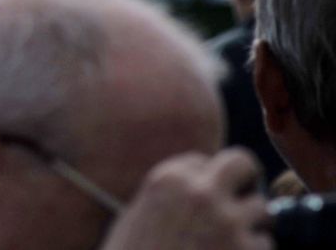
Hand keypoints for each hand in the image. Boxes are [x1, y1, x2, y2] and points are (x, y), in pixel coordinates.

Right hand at [99, 149, 271, 249]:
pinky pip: (265, 244)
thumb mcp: (137, 216)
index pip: (202, 161)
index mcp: (168, 179)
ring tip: (229, 243)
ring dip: (251, 225)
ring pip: (263, 209)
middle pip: (243, 163)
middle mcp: (201, 193)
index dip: (204, 182)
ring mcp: (228, 224)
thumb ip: (169, 195)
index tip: (200, 203)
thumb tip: (201, 189)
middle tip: (237, 204)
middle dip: (244, 182)